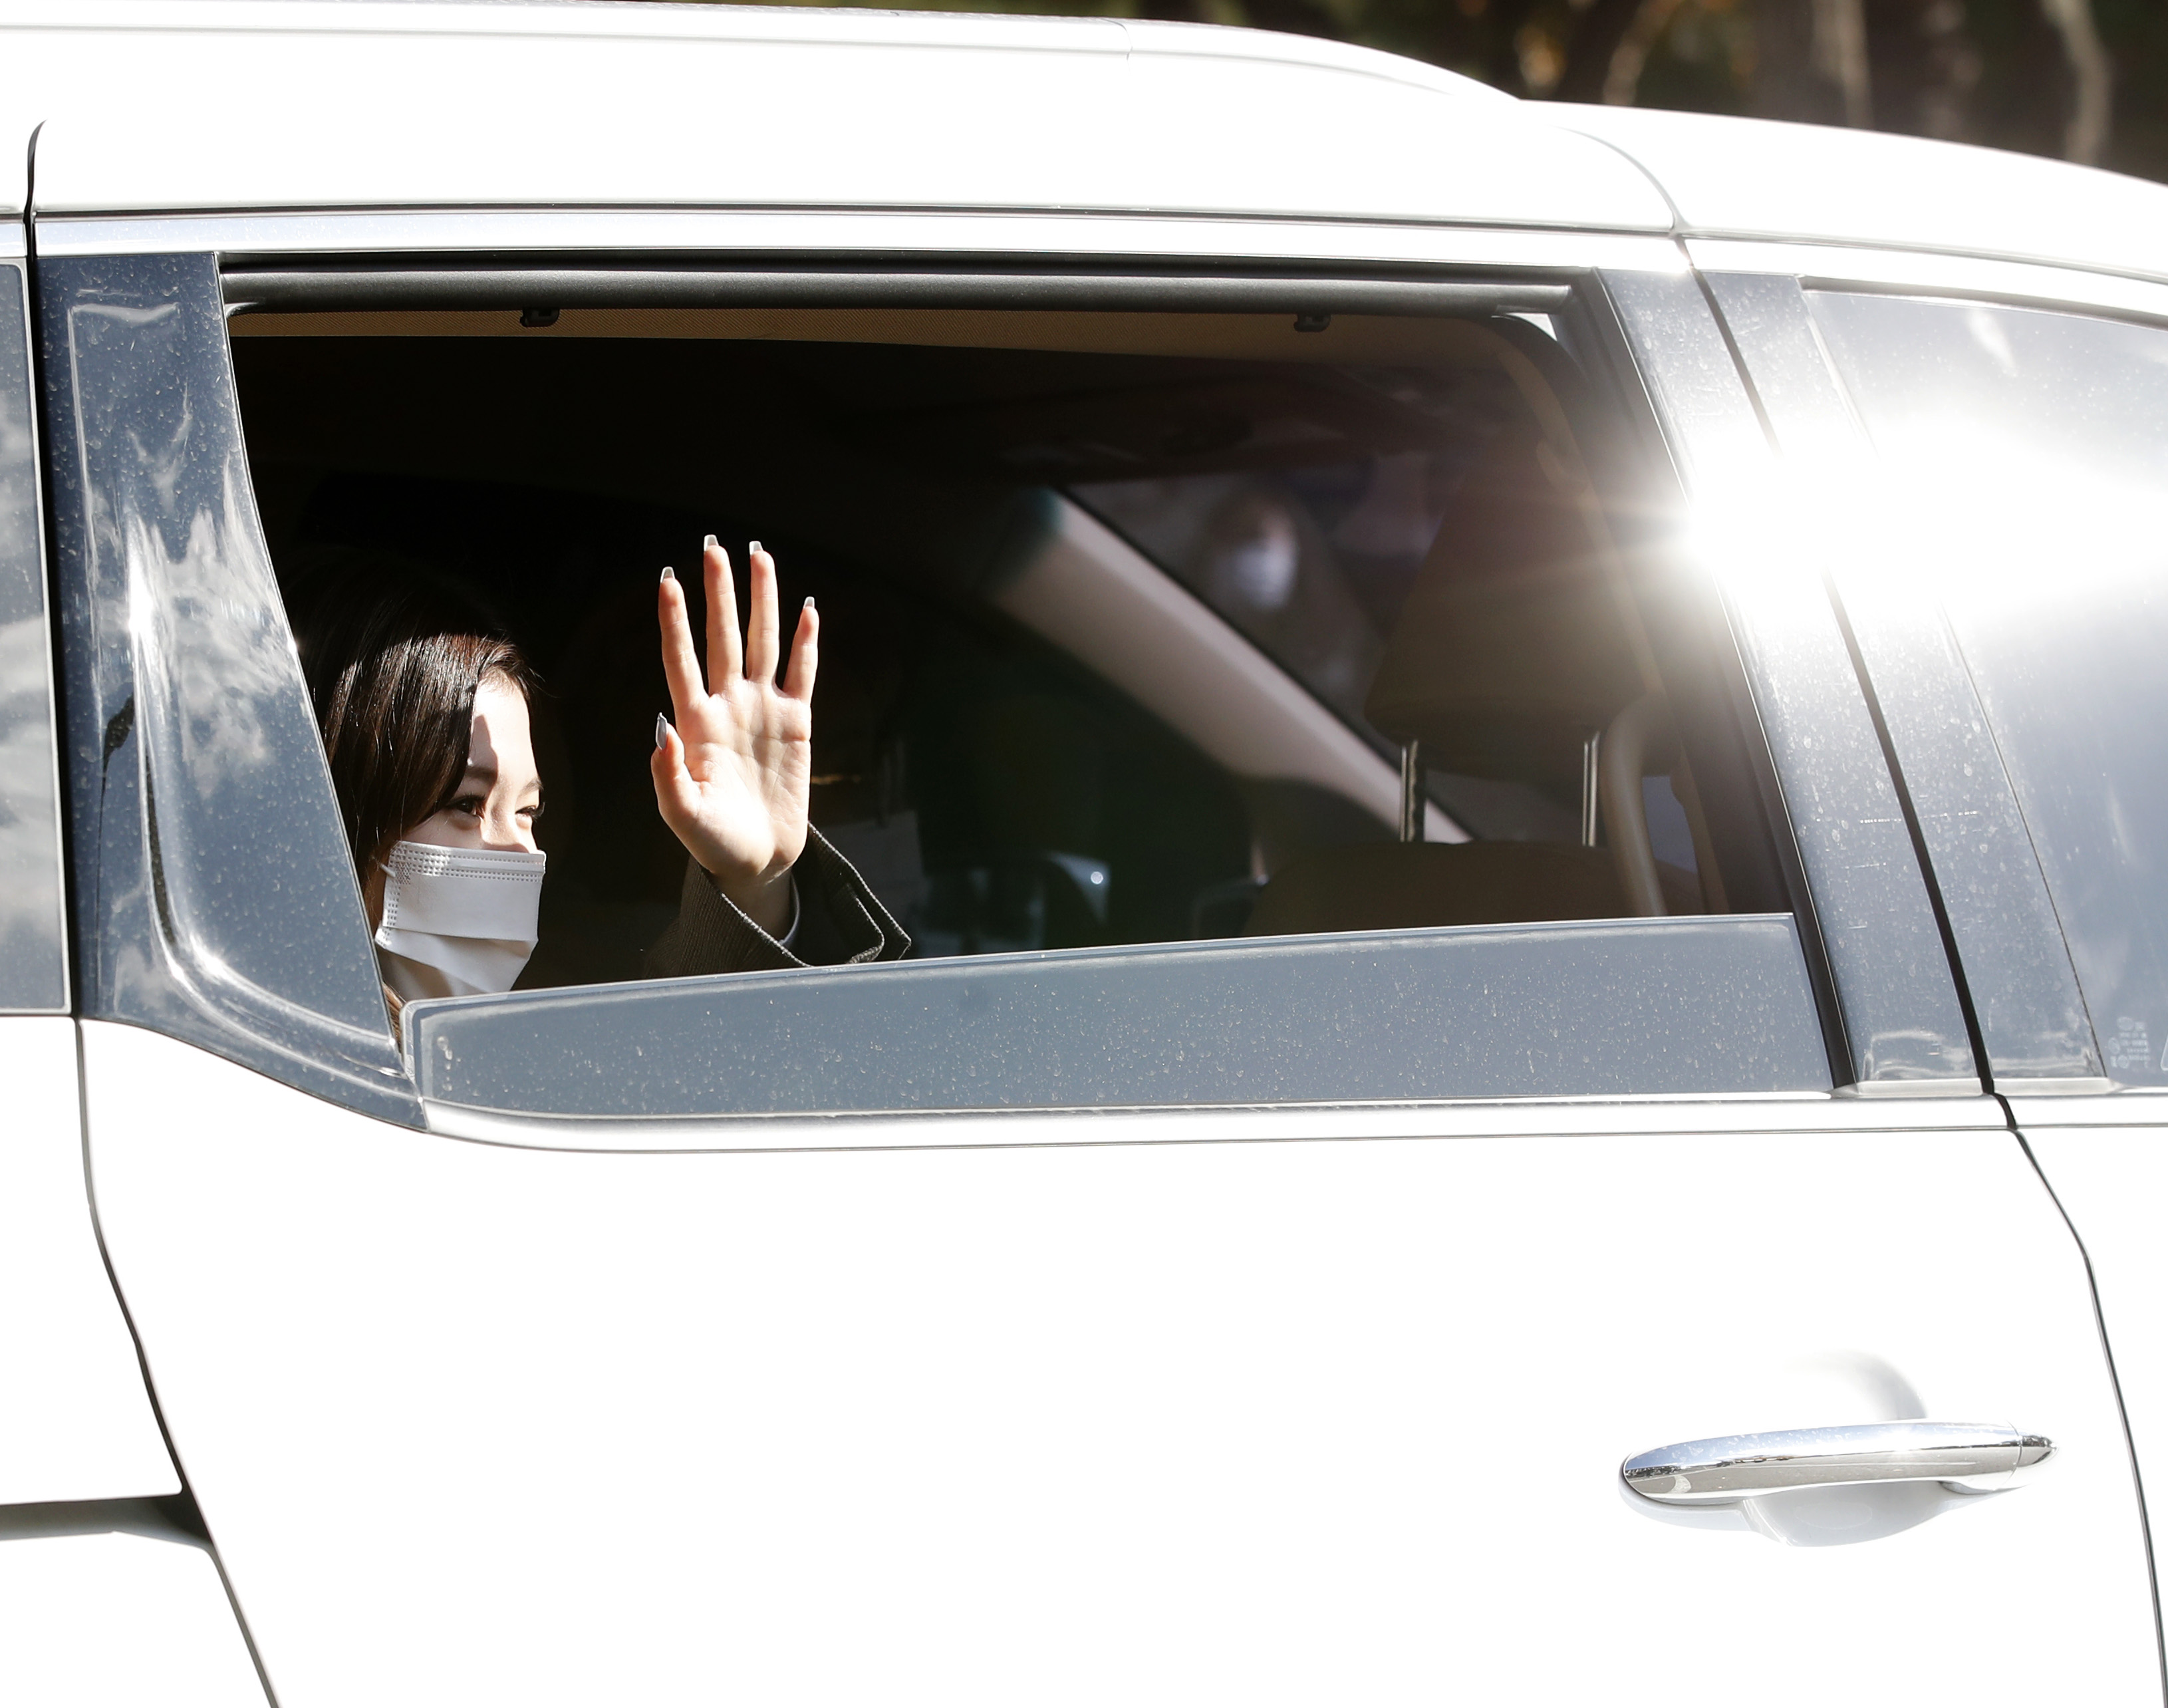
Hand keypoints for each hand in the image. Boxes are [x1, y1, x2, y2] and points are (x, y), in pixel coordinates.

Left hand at [651, 536, 817, 937]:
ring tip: (759, 557)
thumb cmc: (713, 841)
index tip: (666, 580)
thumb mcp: (682, 816)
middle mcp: (729, 705)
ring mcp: (763, 710)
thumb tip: (659, 729)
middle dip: (720, 592)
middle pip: (724, 636)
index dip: (676, 620)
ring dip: (761, 601)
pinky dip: (807, 642)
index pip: (682, 660)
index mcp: (696, 723)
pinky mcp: (796, 723)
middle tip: (714, 547)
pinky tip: (808, 609)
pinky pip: (802, 674)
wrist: (756, 860)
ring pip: (762, 643)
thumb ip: (667, 777)